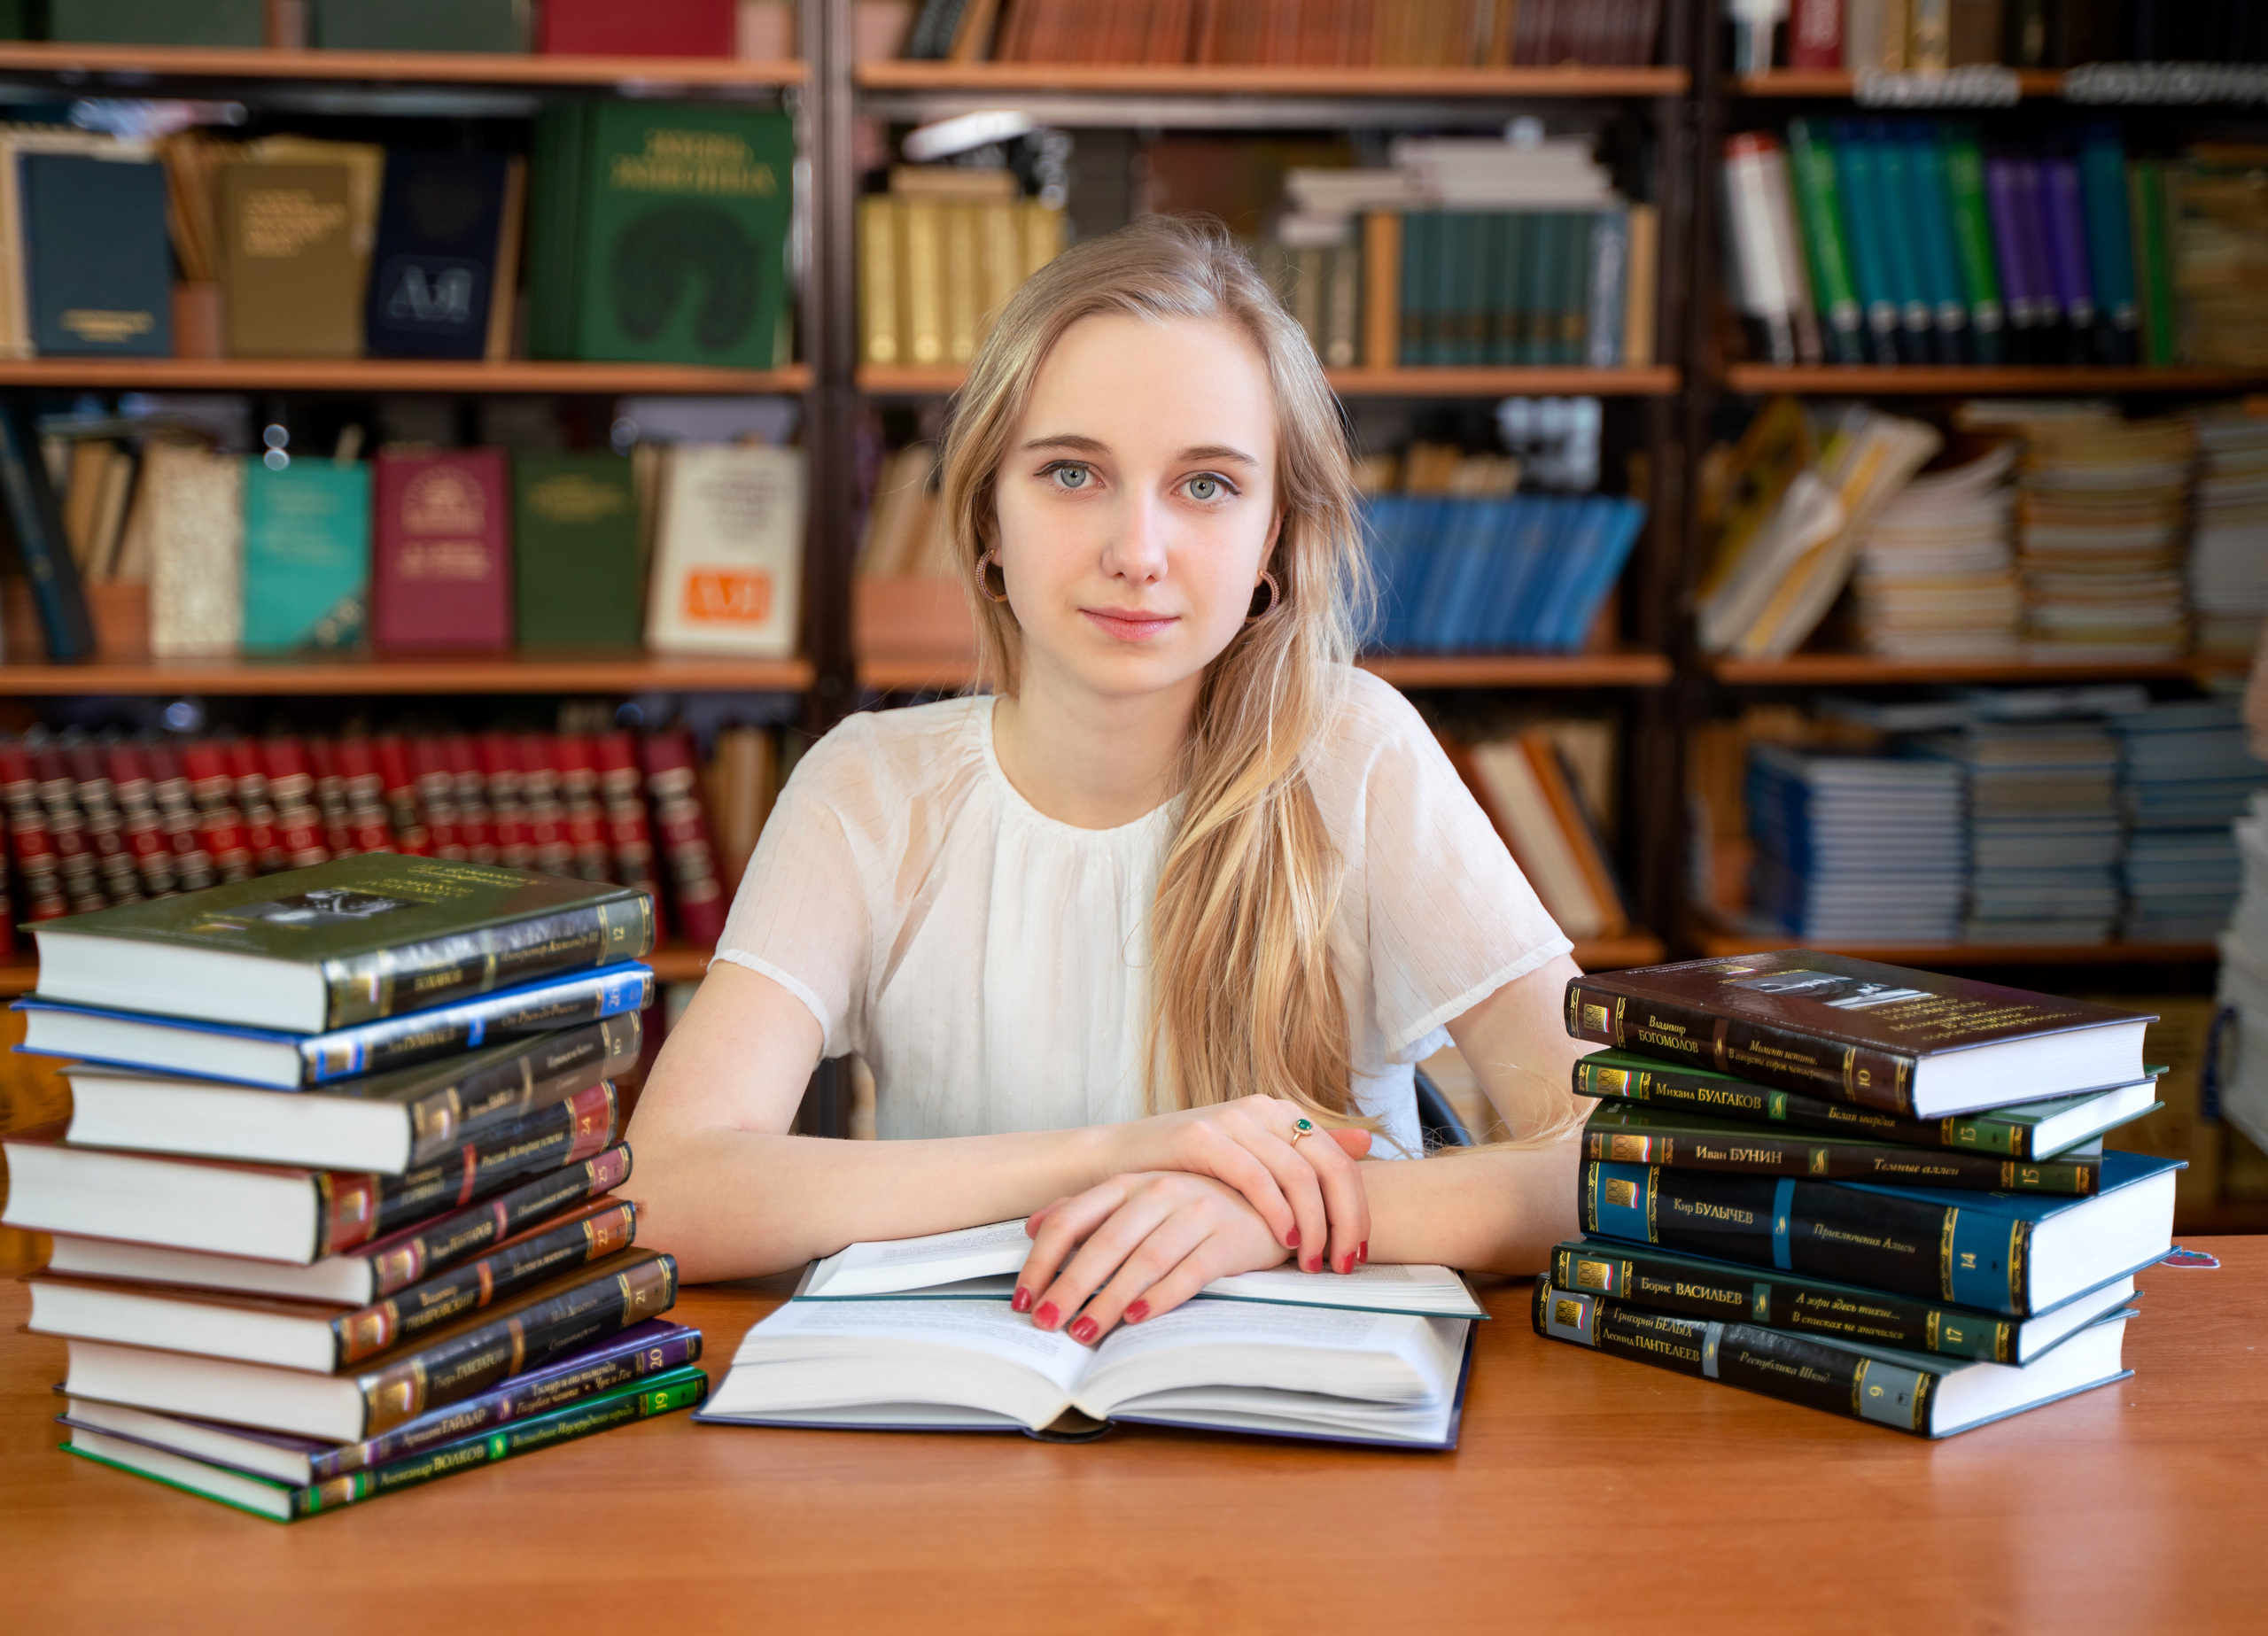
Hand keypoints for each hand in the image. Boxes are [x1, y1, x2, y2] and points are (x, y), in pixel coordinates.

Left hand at [1013, 1172, 1294, 1343]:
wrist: (1273, 1199)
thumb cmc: (1195, 1205)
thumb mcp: (1138, 1199)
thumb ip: (1087, 1210)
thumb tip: (1032, 1225)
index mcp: (1130, 1183)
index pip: (1072, 1220)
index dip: (1043, 1261)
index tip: (1024, 1298)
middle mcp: (1159, 1191)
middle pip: (1104, 1244)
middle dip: (1070, 1288)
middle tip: (1045, 1325)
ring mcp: (1197, 1211)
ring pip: (1143, 1261)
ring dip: (1109, 1301)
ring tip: (1084, 1333)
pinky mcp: (1230, 1238)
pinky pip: (1190, 1272)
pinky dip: (1161, 1297)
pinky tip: (1137, 1320)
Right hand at [1099, 1097, 1370, 1277]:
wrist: (1118, 1160)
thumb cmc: (1189, 1170)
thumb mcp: (1254, 1160)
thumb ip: (1305, 1152)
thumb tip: (1367, 1143)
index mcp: (1282, 1114)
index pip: (1340, 1162)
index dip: (1358, 1210)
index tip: (1359, 1254)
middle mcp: (1264, 1109)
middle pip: (1329, 1168)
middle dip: (1345, 1222)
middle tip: (1343, 1265)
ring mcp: (1234, 1119)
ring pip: (1299, 1174)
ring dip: (1315, 1225)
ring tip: (1312, 1263)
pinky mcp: (1204, 1136)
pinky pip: (1256, 1176)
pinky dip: (1277, 1211)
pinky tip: (1284, 1239)